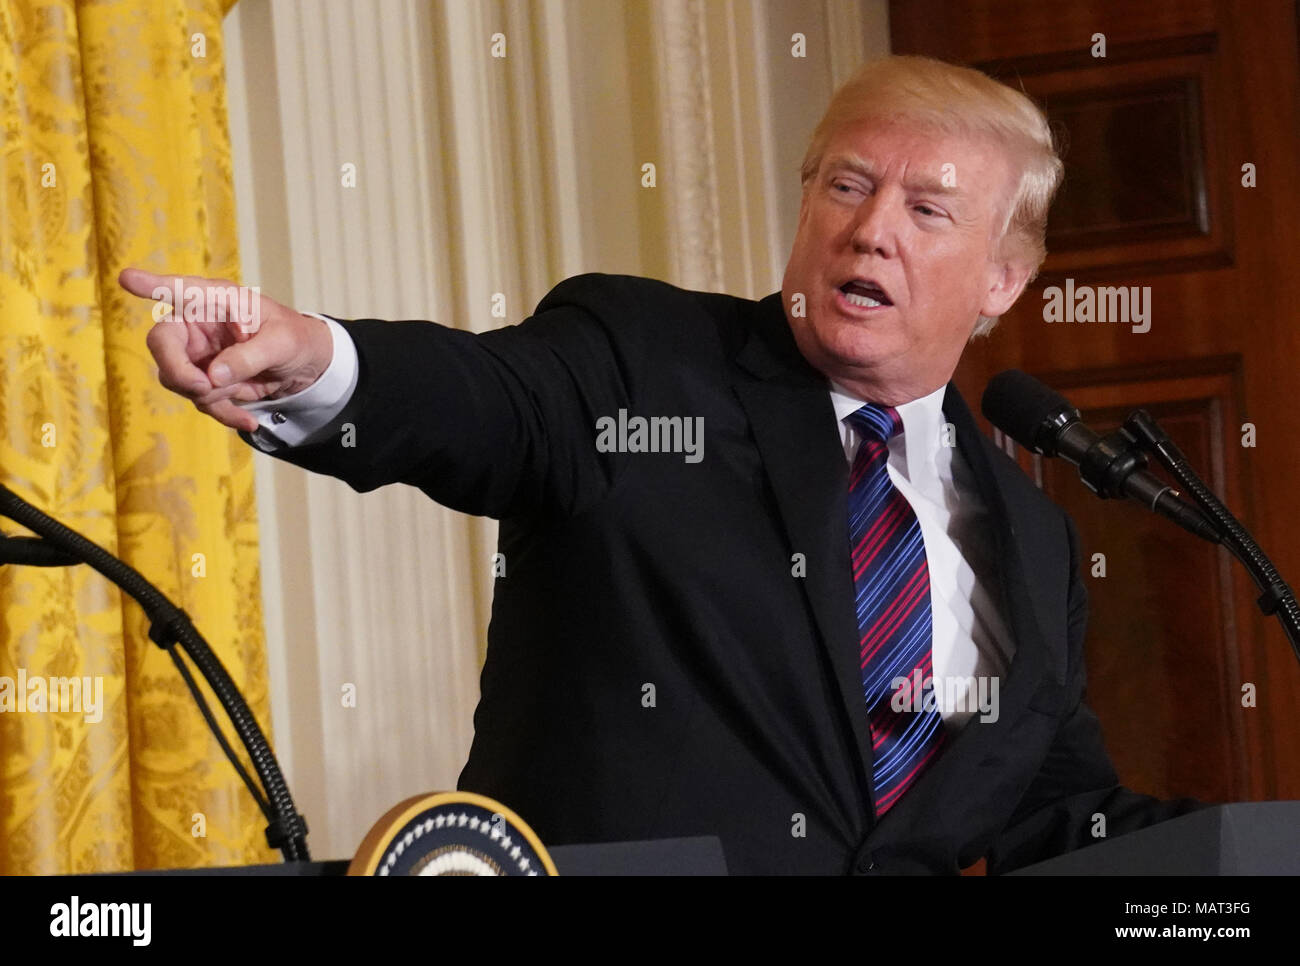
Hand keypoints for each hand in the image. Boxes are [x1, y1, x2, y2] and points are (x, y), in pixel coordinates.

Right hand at [119, 268, 333, 432]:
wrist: (307, 366)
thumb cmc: (295, 338)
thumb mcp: (282, 343)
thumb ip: (249, 356)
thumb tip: (211, 377)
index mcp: (217, 300)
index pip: (180, 290)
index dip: (152, 285)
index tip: (126, 278)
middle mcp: (199, 324)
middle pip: (162, 344)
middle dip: (178, 370)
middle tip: (202, 387)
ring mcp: (198, 354)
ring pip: (178, 379)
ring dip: (210, 395)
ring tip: (247, 392)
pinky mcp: (205, 380)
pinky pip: (200, 400)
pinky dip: (223, 413)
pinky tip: (248, 421)